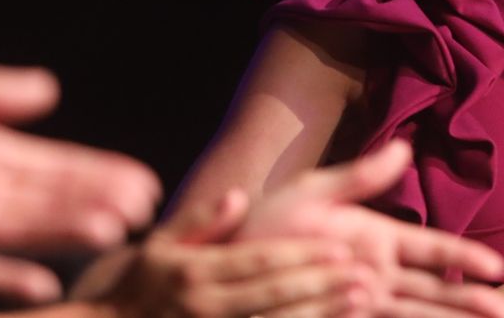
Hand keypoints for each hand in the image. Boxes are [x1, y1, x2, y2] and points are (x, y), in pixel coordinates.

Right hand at [81, 190, 373, 317]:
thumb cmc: (137, 287)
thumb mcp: (158, 246)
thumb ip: (200, 221)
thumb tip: (238, 198)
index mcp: (196, 273)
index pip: (261, 261)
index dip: (304, 255)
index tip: (343, 248)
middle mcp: (205, 307)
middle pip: (276, 294)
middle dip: (323, 285)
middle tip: (366, 275)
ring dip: (320, 315)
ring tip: (361, 302)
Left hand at [238, 140, 503, 317]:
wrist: (224, 259)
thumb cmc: (268, 223)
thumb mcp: (313, 192)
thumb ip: (359, 176)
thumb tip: (404, 148)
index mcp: (376, 238)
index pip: (432, 250)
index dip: (464, 259)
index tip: (498, 269)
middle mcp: (376, 274)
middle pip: (435, 292)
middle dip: (472, 303)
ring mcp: (360, 301)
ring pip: (417, 315)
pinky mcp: (340, 317)